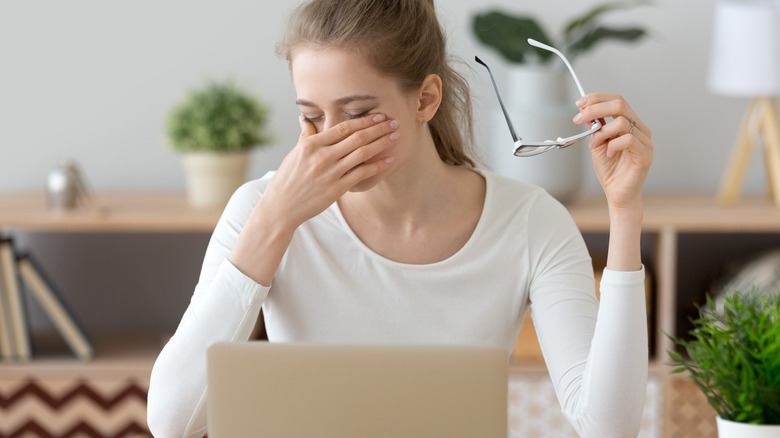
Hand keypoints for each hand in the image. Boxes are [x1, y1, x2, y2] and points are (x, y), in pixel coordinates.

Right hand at [262, 113, 398, 228]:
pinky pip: (361, 174)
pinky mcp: (336, 189)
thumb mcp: (294, 154)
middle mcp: (322, 156)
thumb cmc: (288, 179)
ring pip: (362, 154)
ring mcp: (330, 173)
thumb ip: (305, 136)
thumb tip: (305, 118)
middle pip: (357, 138)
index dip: (363, 121)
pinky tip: (389, 160)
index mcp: (312, 144)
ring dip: (382, 144)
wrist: (281, 206)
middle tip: (394, 122)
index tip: (378, 116)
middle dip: (378, 129)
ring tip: (396, 137)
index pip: (343, 128)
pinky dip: (377, 166)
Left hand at [574, 93, 652, 209]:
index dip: (597, 98)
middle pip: (620, 105)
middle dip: (595, 109)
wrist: (616, 193)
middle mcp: (641, 129)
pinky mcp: (646, 154)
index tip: (580, 103)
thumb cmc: (610, 170)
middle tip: (578, 118)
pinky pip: (628, 140)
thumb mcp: (597, 143)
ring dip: (602, 132)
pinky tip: (608, 155)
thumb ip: (594, 126)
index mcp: (631, 124)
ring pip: (622, 122)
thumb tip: (583, 107)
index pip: (617, 100)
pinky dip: (612, 145)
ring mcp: (645, 141)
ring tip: (595, 145)